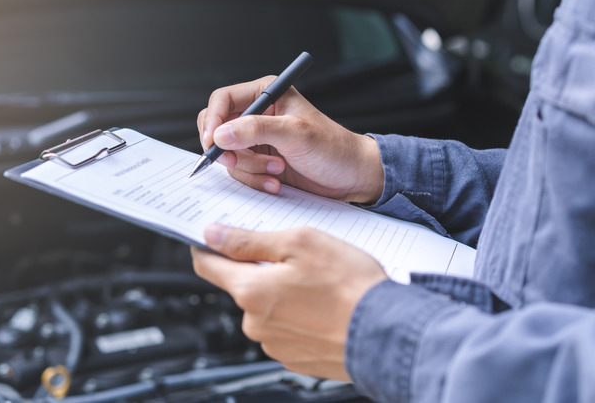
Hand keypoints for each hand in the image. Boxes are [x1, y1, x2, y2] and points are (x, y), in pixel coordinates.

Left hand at [191, 224, 387, 379]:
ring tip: (319, 284)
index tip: (212, 236)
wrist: (387, 333)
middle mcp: (255, 323)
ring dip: (282, 293)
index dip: (207, 246)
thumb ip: (251, 240)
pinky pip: (285, 328)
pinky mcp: (294, 358)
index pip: (207, 266)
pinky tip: (323, 306)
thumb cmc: (350, 286)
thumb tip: (215, 236)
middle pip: (242, 286)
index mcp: (251, 291)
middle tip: (295, 257)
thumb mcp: (300, 243)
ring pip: (265, 308)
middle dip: (261, 269)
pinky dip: (298, 315)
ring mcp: (274, 344)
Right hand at [197, 77, 383, 203]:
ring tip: (277, 171)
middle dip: (229, 150)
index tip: (212, 144)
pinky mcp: (259, 161)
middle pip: (218, 128)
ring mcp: (257, 139)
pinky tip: (275, 182)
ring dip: (249, 168)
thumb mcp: (296, 134)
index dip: (212, 121)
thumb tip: (220, 134)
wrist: (351, 176)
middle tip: (240, 162)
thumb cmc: (333, 148)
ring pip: (227, 154)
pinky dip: (254, 179)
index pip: (222, 100)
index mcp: (267, 93)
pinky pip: (239, 171)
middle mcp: (258, 113)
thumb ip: (257, 130)